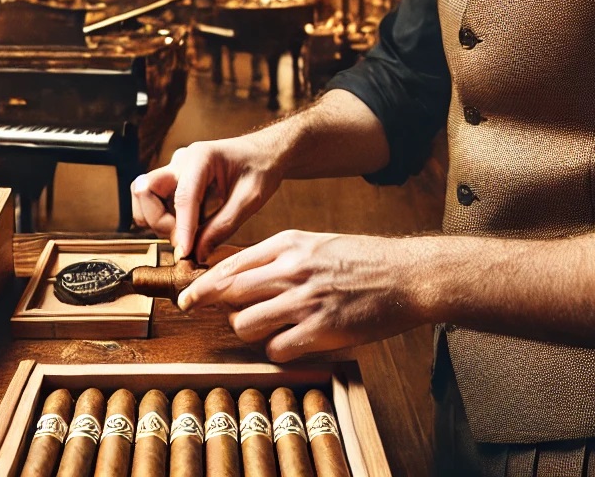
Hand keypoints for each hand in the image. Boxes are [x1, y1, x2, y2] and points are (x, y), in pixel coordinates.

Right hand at [131, 131, 284, 260]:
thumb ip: (223, 226)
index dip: (181, 228)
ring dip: (157, 221)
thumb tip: (198, 253)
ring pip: (144, 197)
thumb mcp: (250, 200)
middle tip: (185, 238)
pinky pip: (154, 202)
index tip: (184, 252)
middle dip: (158, 220)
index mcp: (202, 157)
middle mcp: (181, 161)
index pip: (182, 197)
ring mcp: (174, 171)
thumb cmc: (261, 169)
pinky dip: (162, 219)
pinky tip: (187, 227)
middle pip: (145, 190)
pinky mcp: (174, 182)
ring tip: (187, 233)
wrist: (264, 153)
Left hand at [178, 230, 427, 361]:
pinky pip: (276, 348)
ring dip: (250, 332)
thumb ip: (279, 257)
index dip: (202, 285)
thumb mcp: (316, 243)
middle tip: (222, 319)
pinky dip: (277, 350)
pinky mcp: (321, 329)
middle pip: (230, 294)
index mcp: (288, 244)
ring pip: (245, 324)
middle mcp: (291, 269)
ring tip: (269, 330)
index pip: (230, 265)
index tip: (186, 298)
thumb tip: (241, 276)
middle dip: (219, 310)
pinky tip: (293, 343)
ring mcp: (305, 300)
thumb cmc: (363, 261)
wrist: (408, 275)